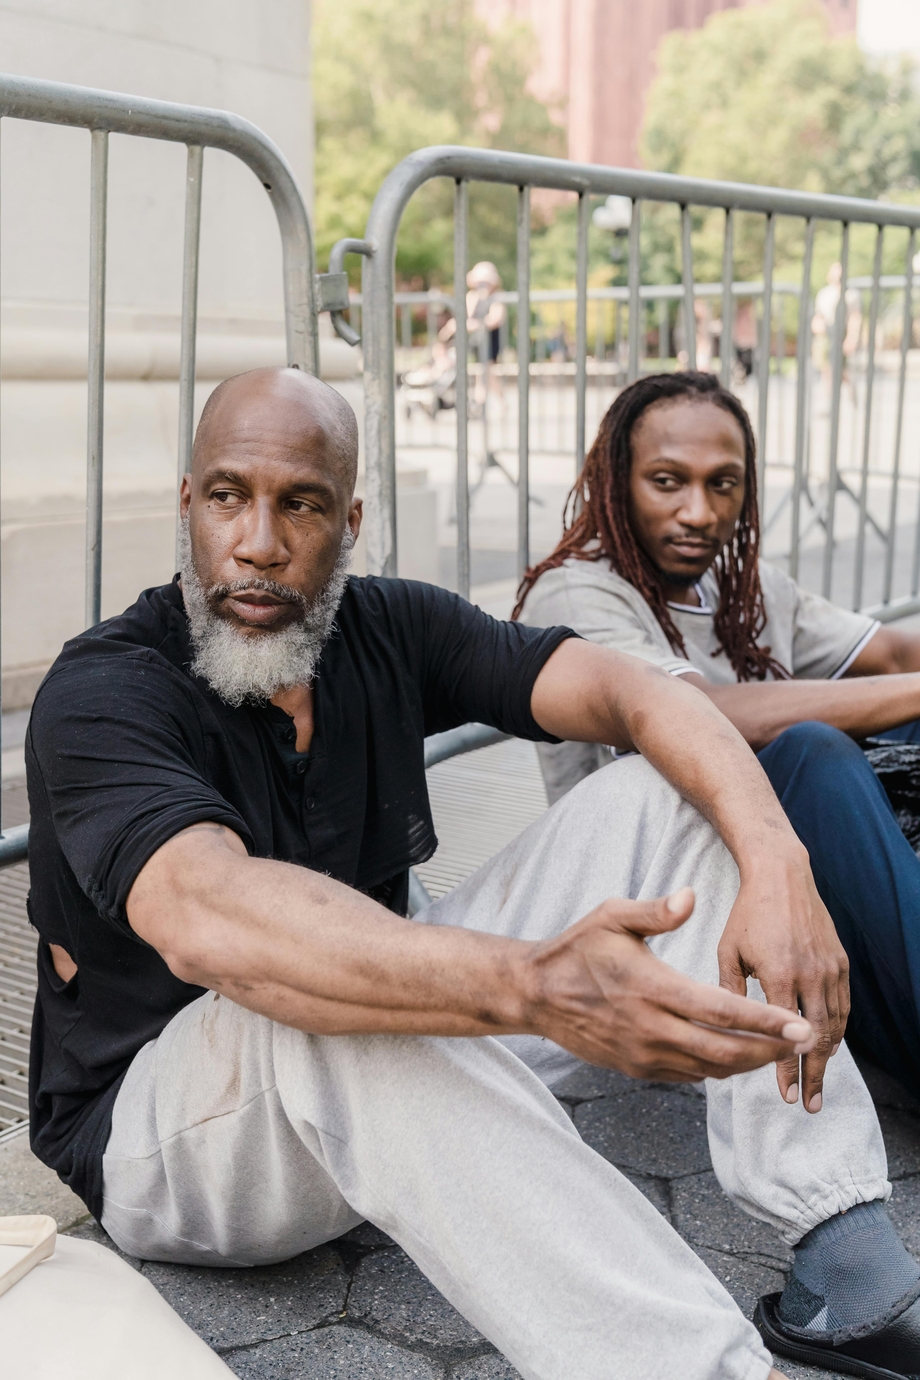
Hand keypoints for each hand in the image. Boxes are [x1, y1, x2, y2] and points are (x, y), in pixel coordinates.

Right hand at [522, 888, 814, 1080]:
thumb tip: (691, 897)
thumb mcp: (611, 916)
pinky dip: (717, 1068)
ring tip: (779, 1049)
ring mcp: (643, 1054)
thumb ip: (655, 911)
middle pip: (725, 1051)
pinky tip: (735, 1056)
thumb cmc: (577, 949)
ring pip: (710, 1069)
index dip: (765, 1021)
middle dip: (771, 1049)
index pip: (721, 1011)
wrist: (535, 993)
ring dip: (748, 1062)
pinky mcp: (636, 1068)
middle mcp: (651, 1028)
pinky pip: (688, 1076)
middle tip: (806, 1042)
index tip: (799, 1025)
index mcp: (652, 988)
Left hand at [717, 848, 848, 1111]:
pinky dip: (836, 1030)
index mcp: (780, 974)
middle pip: (817, 1038)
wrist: (782, 876)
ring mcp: (829, 968)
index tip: (784, 1094)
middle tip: (807, 1103)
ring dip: (827, 1057)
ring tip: (816, 1082)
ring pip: (835, 1024)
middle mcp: (810, 974)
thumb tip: (725, 1028)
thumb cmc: (747, 914)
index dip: (786, 1068)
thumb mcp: (728, 950)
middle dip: (812, 1074)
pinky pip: (843, 1006)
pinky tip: (827, 1047)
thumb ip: (730, 990)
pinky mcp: (840, 961)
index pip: (785, 1034)